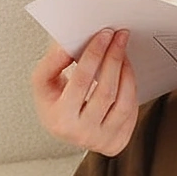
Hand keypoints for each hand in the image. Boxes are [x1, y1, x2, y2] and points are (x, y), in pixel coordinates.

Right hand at [31, 29, 138, 155]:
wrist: (67, 129)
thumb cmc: (55, 104)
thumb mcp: (44, 84)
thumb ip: (52, 62)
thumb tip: (67, 43)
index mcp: (59, 119)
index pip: (81, 82)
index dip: (94, 55)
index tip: (104, 34)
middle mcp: (80, 133)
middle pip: (106, 91)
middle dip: (114, 58)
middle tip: (119, 37)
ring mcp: (101, 139)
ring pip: (124, 101)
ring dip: (126, 71)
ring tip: (123, 51)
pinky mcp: (118, 140)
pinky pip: (132, 109)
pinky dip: (131, 86)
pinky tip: (126, 71)